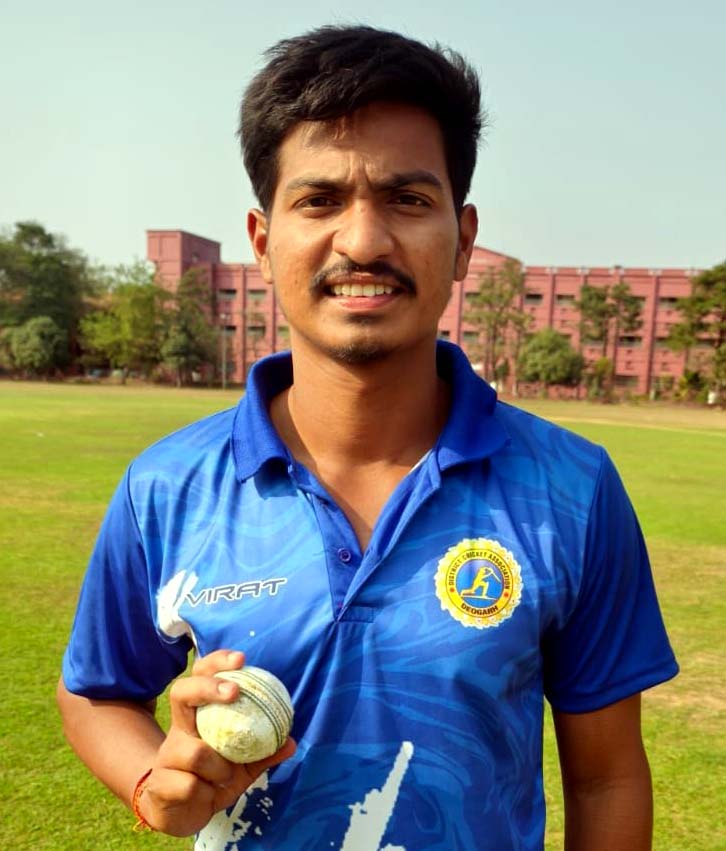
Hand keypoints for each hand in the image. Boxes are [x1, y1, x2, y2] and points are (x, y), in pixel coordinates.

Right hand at [135, 650, 295, 836]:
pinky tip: (207, 796)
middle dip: (208, 687)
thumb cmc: (211, 780)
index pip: (200, 677)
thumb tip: (292, 742)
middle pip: (182, 692)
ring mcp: (167, 754)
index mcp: (197, 718)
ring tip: (225, 777)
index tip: (241, 659)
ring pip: (196, 752)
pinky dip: (206, 792)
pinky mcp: (161, 784)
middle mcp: (179, 729)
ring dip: (219, 767)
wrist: (178, 815)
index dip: (217, 662)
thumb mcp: (241, 766)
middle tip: (234, 692)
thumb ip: (263, 753)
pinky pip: (190, 785)